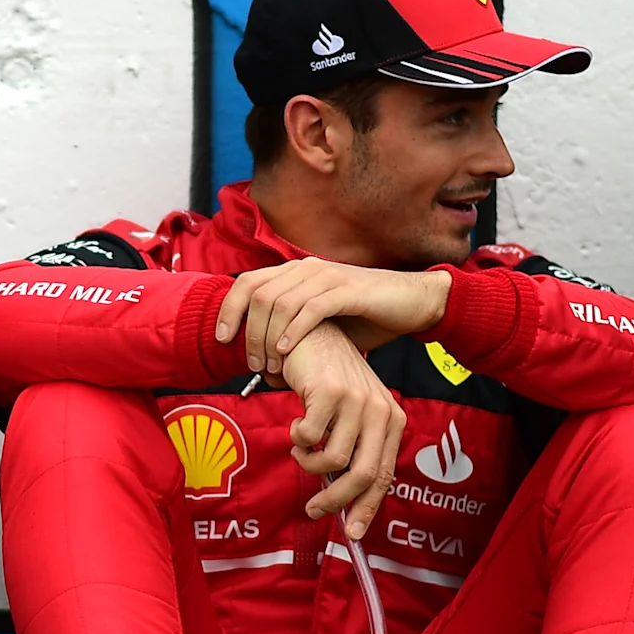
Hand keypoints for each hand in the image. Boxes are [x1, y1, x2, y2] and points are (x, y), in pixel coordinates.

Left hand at [214, 258, 450, 375]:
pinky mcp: (348, 290)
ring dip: (269, 337)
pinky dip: (294, 331)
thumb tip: (263, 359)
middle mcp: (307, 268)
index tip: (221, 339)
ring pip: (280, 303)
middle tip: (251, 363)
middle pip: (258, 294)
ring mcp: (327, 276)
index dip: (229, 309)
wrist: (412, 303)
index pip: (247, 282)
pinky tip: (287, 352)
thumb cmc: (365, 317)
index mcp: (296, 272)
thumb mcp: (321, 323)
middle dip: (248, 332)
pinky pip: (311, 308)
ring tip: (269, 365)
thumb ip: (292, 330)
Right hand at [274, 326, 405, 540]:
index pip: (384, 474)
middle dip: (335, 501)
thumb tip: (344, 501)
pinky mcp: (331, 391)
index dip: (367, 508)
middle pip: (363, 475)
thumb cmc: (327, 379)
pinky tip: (296, 425)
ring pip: (333, 460)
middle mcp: (381, 409)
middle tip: (313, 510)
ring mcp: (358, 399)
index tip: (352, 533)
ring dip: (309, 463)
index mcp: (391, 418)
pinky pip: (309, 438)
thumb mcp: (350, 414)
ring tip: (301, 449)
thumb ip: (353, 449)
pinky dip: (297, 439)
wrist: (310, 333)